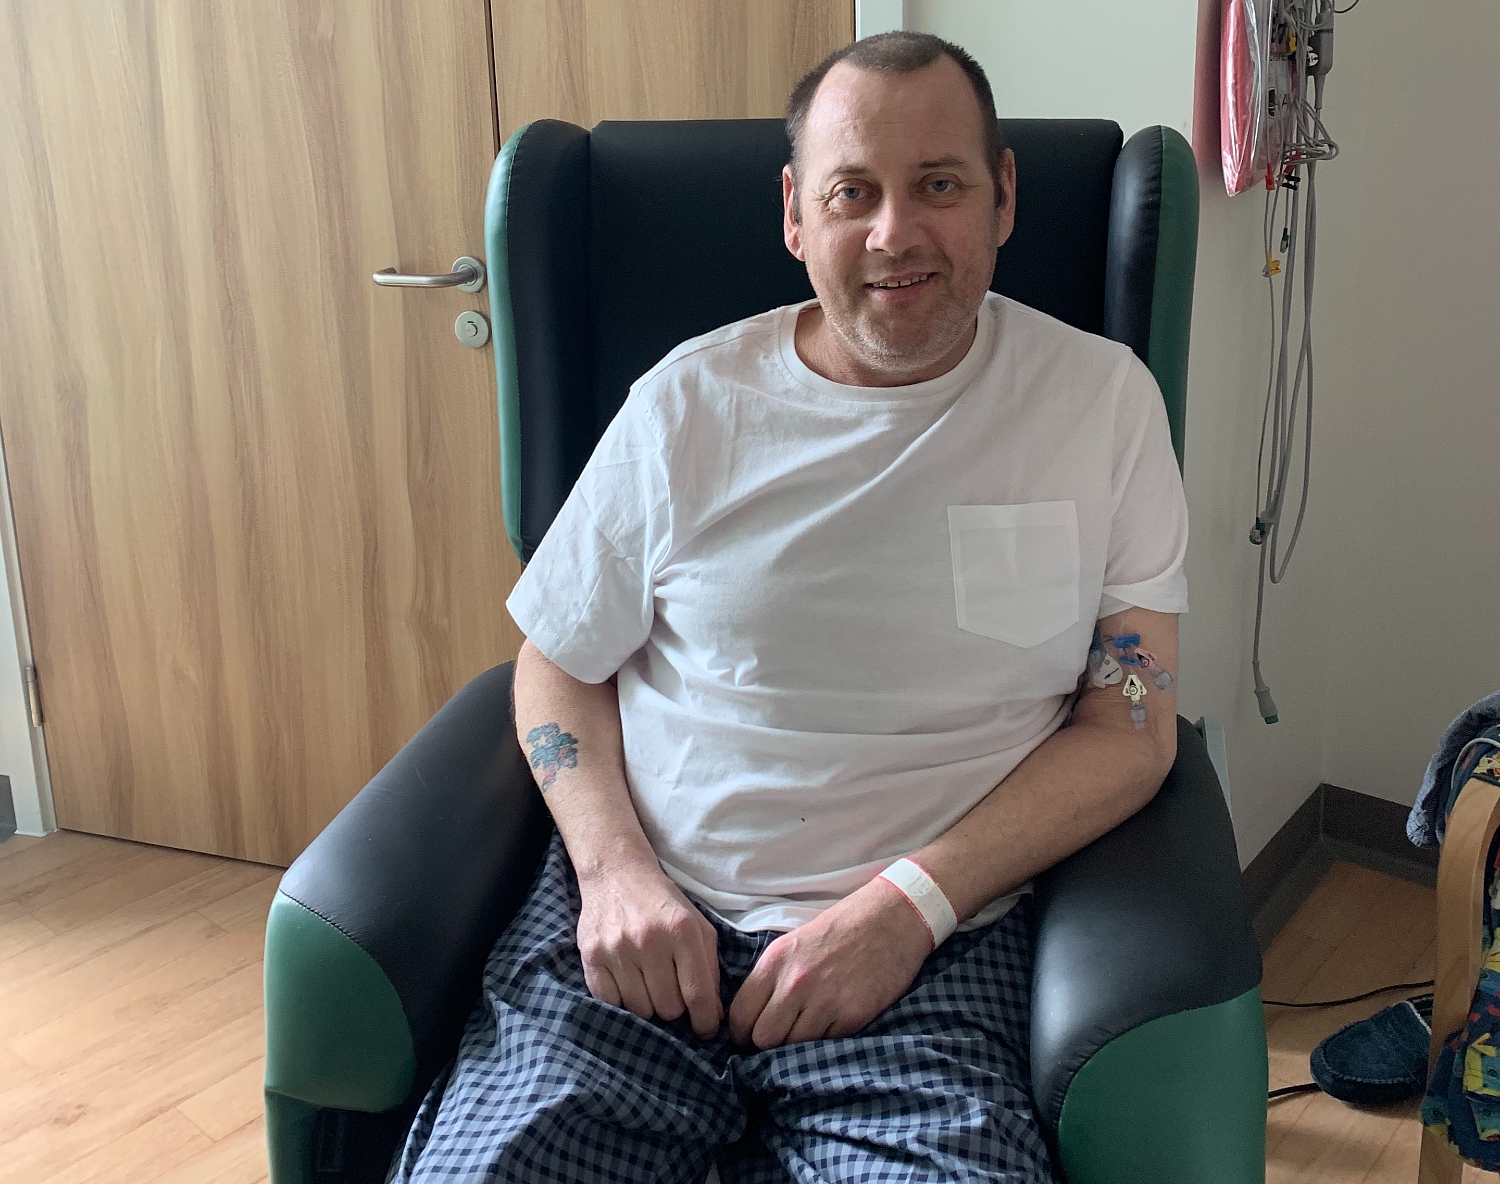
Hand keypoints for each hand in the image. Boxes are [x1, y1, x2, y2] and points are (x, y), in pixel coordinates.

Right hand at [576, 864, 722, 1039]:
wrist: (616, 873)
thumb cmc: (663, 903)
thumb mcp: (697, 926)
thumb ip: (709, 968)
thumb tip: (714, 1014)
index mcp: (682, 930)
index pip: (697, 994)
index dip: (706, 1021)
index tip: (707, 1030)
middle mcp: (649, 940)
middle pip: (668, 1008)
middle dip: (674, 1007)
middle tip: (671, 990)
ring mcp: (617, 948)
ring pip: (640, 1009)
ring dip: (647, 1004)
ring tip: (648, 983)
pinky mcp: (591, 955)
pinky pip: (609, 1002)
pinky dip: (621, 1001)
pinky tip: (627, 983)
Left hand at [727, 874, 934, 1050]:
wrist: (892, 919)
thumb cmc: (841, 929)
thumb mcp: (794, 943)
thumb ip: (772, 978)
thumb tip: (752, 1017)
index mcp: (776, 962)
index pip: (740, 1015)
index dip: (741, 1033)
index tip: (750, 1037)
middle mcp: (795, 983)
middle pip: (762, 1039)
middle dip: (767, 1044)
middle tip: (780, 1039)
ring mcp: (824, 1002)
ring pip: (791, 1048)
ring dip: (796, 1047)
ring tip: (807, 1034)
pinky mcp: (852, 1017)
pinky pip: (825, 1047)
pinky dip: (825, 1044)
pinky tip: (832, 1027)